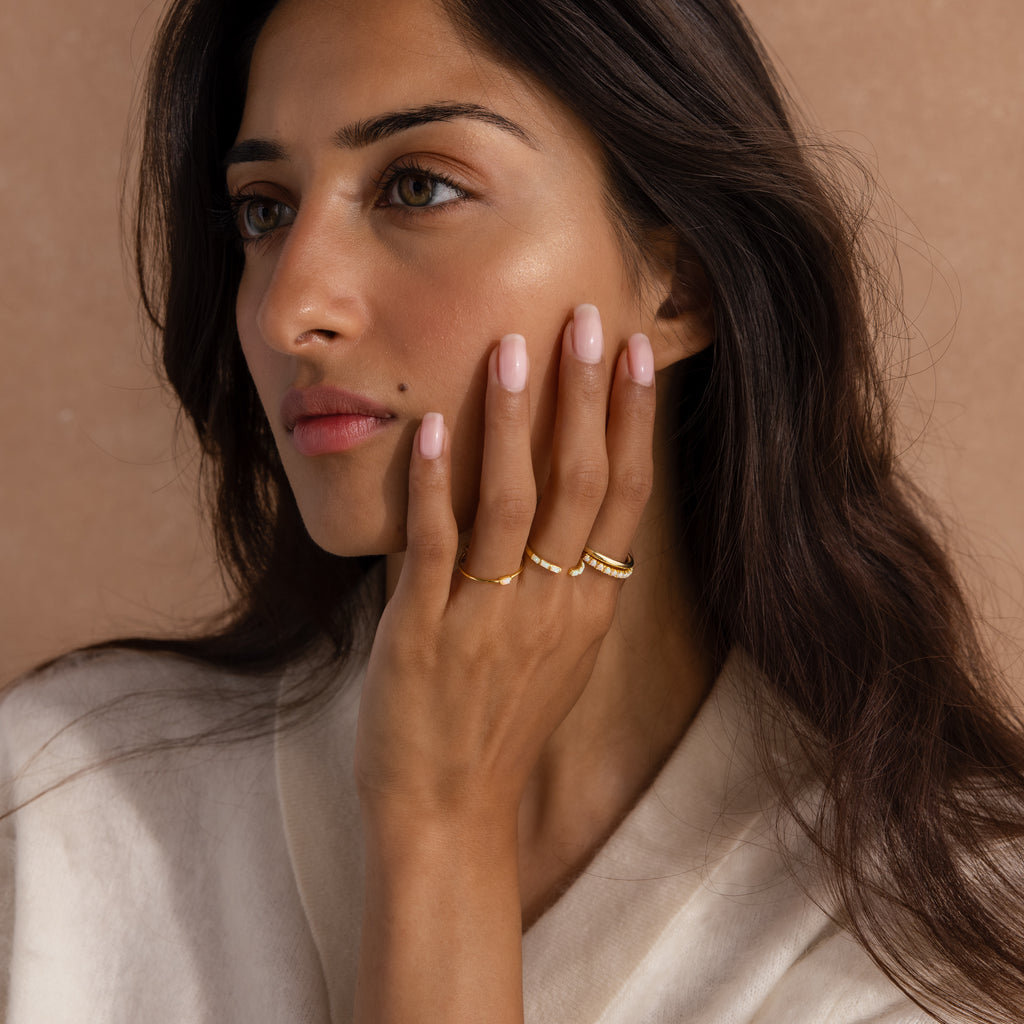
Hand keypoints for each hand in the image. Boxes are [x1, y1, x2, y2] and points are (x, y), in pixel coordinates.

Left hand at [353, 303, 656, 826]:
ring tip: (516, 348)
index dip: (633, 420)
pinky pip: (436, 546)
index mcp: (587, 607)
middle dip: (589, 395)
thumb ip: (565, 586)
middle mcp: (552, 605)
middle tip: (591, 318)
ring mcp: (490, 617)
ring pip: (515, 501)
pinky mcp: (424, 633)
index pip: (626, 495)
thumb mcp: (554, 657)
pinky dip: (435, 485)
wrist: (449, 815)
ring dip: (516, 421)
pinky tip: (432, 429)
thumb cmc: (498, 730)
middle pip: (583, 482)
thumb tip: (566, 521)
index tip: (637, 354)